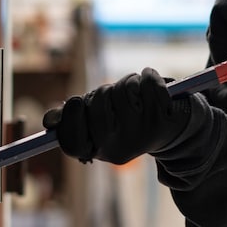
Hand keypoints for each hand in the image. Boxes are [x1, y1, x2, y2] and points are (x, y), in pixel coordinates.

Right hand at [42, 67, 191, 164]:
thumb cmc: (131, 121)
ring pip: (123, 88)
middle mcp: (120, 146)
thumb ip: (76, 119)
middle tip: (115, 96)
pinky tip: (155, 87)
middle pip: (97, 103)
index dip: (69, 117)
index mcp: (100, 150)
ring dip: (129, 82)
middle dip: (104, 91)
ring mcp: (142, 132)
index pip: (71, 142)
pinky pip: (148, 82)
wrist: (177, 131)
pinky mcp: (163, 117)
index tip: (77, 101)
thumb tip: (49, 121)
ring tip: (138, 94)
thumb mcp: (102, 123)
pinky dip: (150, 77)